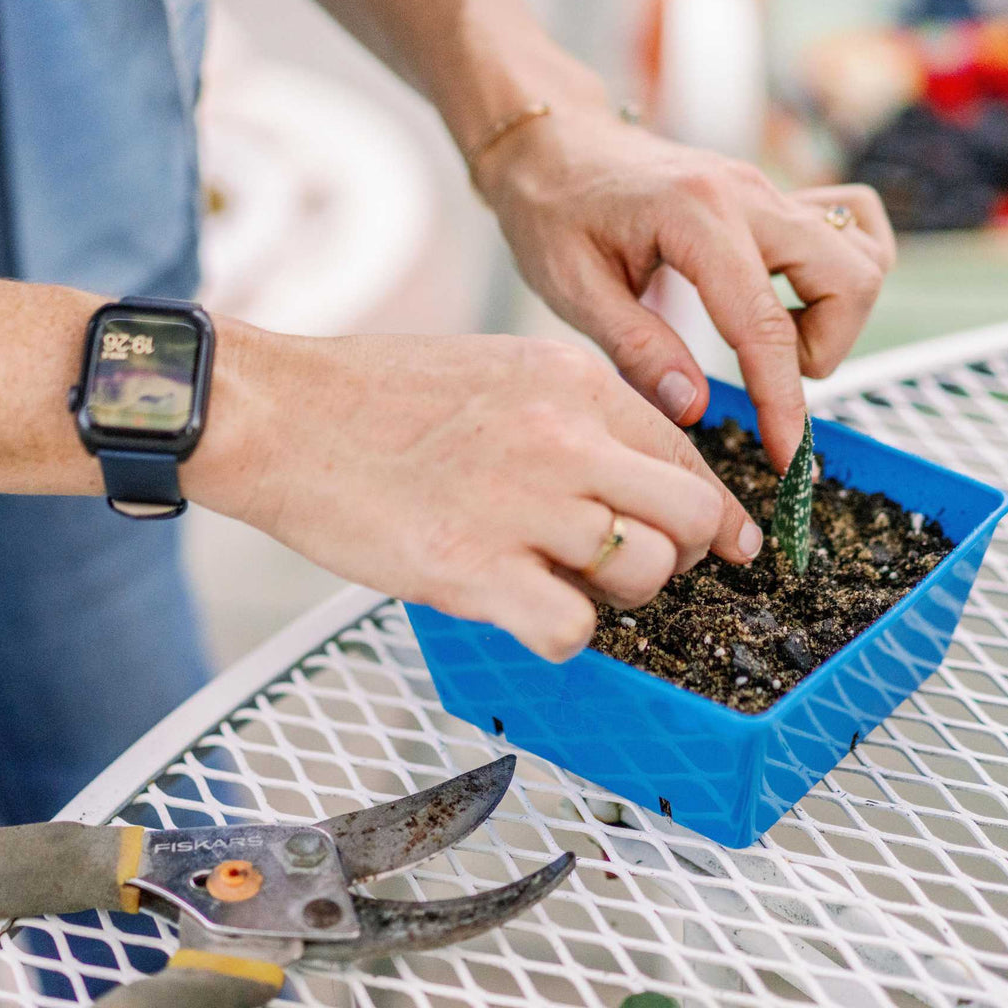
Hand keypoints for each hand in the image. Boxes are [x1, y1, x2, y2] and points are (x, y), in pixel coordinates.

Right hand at [192, 329, 764, 661]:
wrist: (282, 413)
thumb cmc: (377, 398)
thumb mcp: (500, 372)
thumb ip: (576, 418)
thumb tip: (633, 480)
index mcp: (574, 382)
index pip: (688, 455)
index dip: (714, 510)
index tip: (725, 542)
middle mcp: (564, 437)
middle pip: (694, 516)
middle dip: (688, 555)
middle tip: (649, 570)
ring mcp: (523, 503)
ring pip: (646, 572)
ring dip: (623, 596)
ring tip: (568, 586)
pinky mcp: (476, 568)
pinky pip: (575, 629)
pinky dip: (564, 635)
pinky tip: (527, 612)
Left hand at [476, 109, 895, 472]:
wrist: (553, 144)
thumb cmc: (551, 213)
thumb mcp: (574, 290)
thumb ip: (637, 350)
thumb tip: (695, 410)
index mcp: (695, 218)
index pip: (765, 325)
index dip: (783, 402)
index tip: (789, 460)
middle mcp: (747, 194)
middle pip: (849, 278)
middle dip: (823, 350)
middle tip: (761, 376)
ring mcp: (766, 189)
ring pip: (861, 251)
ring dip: (834, 313)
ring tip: (767, 341)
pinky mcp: (770, 195)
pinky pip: (849, 224)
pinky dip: (837, 272)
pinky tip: (784, 300)